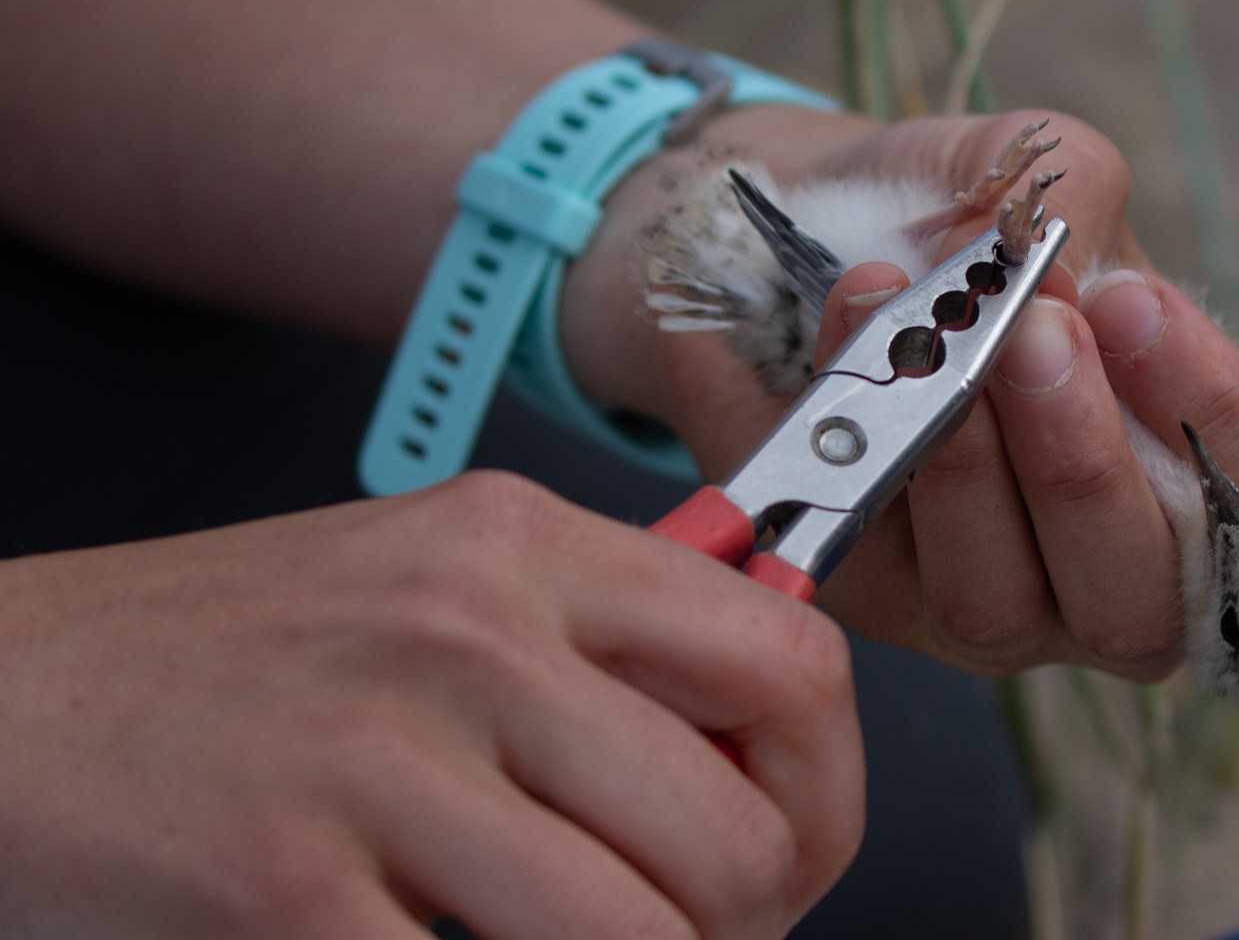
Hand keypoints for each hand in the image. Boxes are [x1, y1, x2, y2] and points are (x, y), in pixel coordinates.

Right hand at [0, 473, 862, 938]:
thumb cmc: (208, 662)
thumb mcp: (419, 589)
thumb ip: (588, 645)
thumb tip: (755, 737)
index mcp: (514, 541)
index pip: (788, 655)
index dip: (827, 784)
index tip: (791, 845)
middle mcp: (462, 628)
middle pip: (738, 833)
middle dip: (742, 928)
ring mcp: (373, 760)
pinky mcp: (281, 894)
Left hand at [564, 107, 1238, 681]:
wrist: (808, 224)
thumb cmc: (964, 218)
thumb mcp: (1038, 168)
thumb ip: (1072, 191)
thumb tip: (1050, 250)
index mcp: (1200, 480)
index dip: (1233, 428)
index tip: (1138, 305)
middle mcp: (1108, 570)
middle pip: (1145, 604)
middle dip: (1087, 462)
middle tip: (1042, 330)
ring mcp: (990, 603)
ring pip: (1006, 602)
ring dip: (976, 467)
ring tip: (946, 337)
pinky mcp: (871, 599)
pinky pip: (879, 559)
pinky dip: (873, 436)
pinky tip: (861, 319)